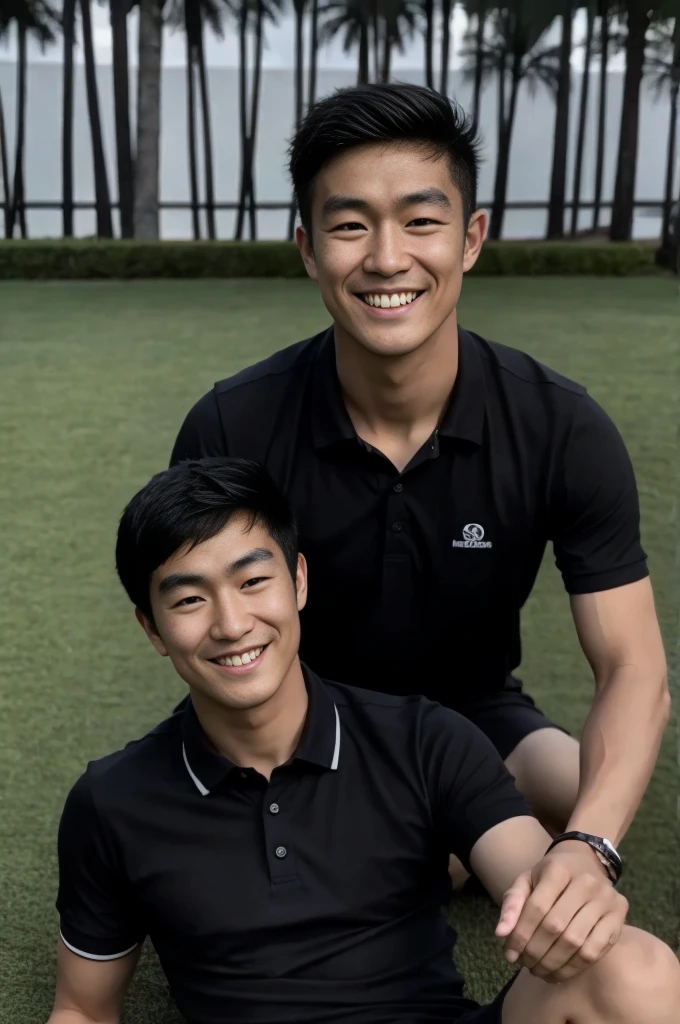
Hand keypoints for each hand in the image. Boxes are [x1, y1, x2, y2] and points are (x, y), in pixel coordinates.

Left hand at [494, 842, 628, 983]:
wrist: (587, 862)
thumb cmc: (551, 876)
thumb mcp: (527, 880)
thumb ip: (512, 903)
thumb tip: (500, 933)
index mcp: (558, 869)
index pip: (536, 907)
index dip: (520, 935)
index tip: (508, 954)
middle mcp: (586, 881)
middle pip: (555, 927)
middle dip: (535, 951)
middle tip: (524, 964)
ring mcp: (606, 898)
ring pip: (576, 942)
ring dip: (553, 963)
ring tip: (538, 971)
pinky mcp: (619, 915)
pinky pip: (596, 951)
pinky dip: (574, 967)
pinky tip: (559, 972)